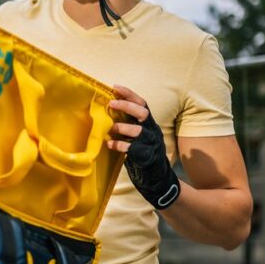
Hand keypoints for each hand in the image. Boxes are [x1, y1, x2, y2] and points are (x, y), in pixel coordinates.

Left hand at [107, 84, 180, 209]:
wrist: (156, 176)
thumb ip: (128, 124)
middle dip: (126, 106)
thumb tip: (108, 109)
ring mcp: (151, 144)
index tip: (115, 87)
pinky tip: (110, 144)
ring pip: (138, 130)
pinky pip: (132, 148)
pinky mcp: (146, 157)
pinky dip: (119, 145)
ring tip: (110, 129)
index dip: (130, 94)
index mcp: (149, 123)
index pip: (142, 103)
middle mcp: (152, 130)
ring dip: (122, 127)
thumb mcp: (138, 135)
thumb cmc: (142, 152)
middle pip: (142, 113)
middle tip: (111, 104)